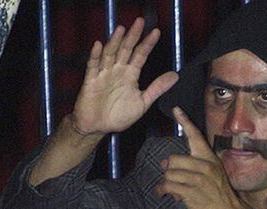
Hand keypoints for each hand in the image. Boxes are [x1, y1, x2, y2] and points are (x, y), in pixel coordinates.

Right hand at [71, 17, 178, 136]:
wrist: (97, 128)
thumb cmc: (118, 116)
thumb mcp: (143, 102)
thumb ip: (157, 88)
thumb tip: (175, 76)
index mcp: (130, 75)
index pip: (140, 55)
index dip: (147, 44)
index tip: (156, 33)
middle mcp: (117, 71)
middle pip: (125, 50)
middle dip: (133, 36)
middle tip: (140, 22)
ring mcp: (103, 74)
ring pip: (110, 54)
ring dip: (115, 42)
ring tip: (122, 29)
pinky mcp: (90, 81)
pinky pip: (93, 66)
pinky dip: (95, 56)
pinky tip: (99, 45)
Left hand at [155, 107, 252, 208]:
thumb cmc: (221, 198)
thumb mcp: (214, 177)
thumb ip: (196, 169)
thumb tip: (172, 168)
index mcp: (210, 160)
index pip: (196, 137)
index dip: (185, 122)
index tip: (177, 109)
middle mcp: (205, 166)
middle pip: (174, 159)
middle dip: (168, 170)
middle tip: (169, 177)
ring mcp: (199, 180)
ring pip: (170, 174)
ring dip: (165, 183)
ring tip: (168, 191)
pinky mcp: (192, 193)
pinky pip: (168, 186)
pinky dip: (162, 190)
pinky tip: (164, 194)